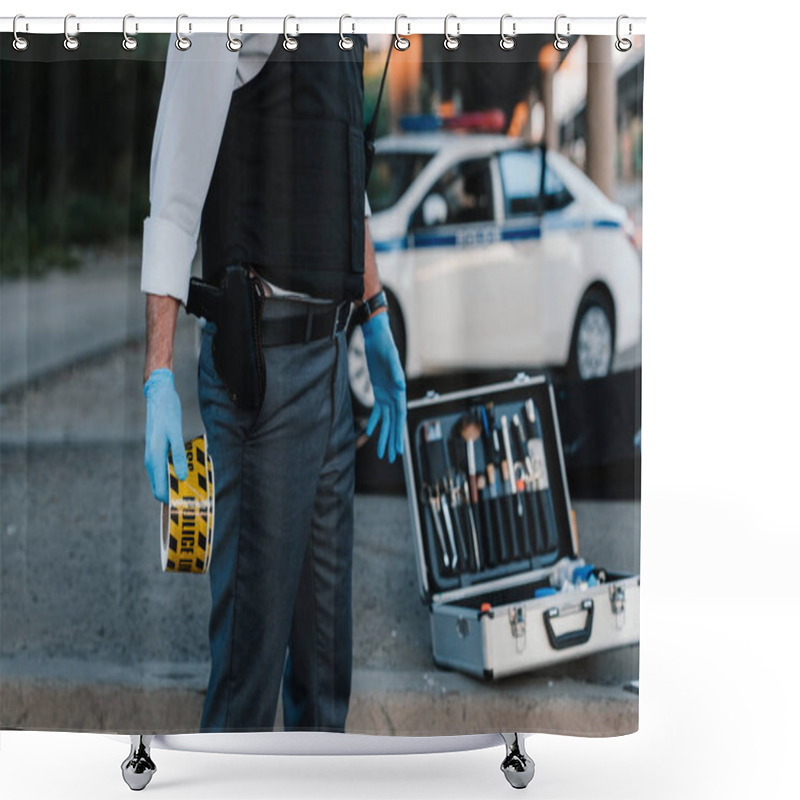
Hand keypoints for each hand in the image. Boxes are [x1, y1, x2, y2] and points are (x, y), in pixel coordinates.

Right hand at [144, 369, 187, 502]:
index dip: (172, 500)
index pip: (160, 490)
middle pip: (160, 487)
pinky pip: (166, 468)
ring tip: (196, 484)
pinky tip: (190, 469)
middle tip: (195, 496)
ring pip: (163, 478)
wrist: (158, 397)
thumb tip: (182, 477)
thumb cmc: (167, 413)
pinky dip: (176, 472)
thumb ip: (179, 455)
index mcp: (154, 458)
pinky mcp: (158, 450)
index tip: (187, 503)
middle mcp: (151, 460)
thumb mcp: (175, 434)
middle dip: (175, 494)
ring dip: (177, 483)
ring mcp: (153, 456)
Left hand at [362, 311, 406, 462]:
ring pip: (386, 421)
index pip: (400, 418)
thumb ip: (395, 372)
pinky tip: (370, 433)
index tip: (399, 449)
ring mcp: (386, 394)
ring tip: (382, 452)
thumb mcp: (390, 358)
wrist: (377, 337)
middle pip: (394, 424)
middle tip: (392, 458)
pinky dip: (373, 422)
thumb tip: (400, 386)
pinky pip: (376, 412)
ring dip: (384, 436)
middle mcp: (394, 395)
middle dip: (393, 441)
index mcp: (399, 391)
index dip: (399, 434)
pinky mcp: (378, 391)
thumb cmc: (385, 346)